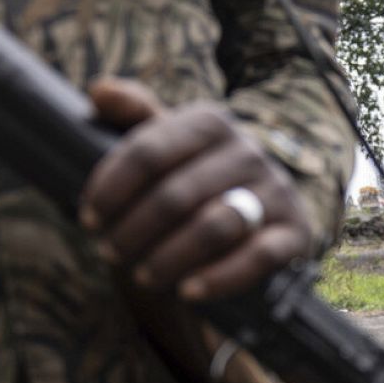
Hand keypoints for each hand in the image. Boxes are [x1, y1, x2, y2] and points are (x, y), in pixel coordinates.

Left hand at [81, 78, 314, 301]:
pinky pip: (258, 257)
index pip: (149, 151)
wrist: (259, 217)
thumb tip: (100, 91)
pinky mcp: (295, 232)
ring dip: (170, 256)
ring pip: (216, 225)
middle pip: (177, 194)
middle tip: (110, 252)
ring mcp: (276, 192)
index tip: (88, 218)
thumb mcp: (166, 145)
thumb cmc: (196, 181)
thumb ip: (133, 117)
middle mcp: (249, 152)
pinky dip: (220, 277)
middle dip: (134, 229)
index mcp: (211, 123)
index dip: (111, 188)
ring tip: (143, 276)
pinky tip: (188, 291)